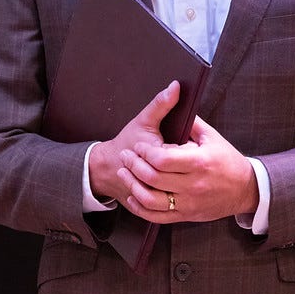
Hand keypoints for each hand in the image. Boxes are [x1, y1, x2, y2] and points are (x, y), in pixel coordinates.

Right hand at [88, 80, 179, 202]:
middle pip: (185, 174)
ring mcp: (155, 195)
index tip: (185, 142)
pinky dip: (175, 196)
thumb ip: (161, 104)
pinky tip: (176, 184)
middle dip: (186, 166)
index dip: (187, 147)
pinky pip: (169, 206)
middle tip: (184, 157)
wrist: (107, 168)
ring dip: (183, 182)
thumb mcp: (144, 121)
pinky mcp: (153, 206)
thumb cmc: (126, 143)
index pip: (183, 154)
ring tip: (181, 170)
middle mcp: (157, 179)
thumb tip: (177, 87)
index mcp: (156, 155)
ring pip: (179, 192)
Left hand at [116, 116, 259, 222]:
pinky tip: (133, 195)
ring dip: (133, 185)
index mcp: (200, 162)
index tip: (139, 146)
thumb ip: (192, 122)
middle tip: (125, 156)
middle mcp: (193, 185)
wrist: (246, 189)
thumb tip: (174, 101)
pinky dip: (140, 207)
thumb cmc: (228, 161)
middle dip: (134, 165)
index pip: (163, 159)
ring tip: (125, 173)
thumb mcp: (213, 137)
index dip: (145, 152)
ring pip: (151, 200)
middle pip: (153, 178)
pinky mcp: (186, 215)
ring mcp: (188, 202)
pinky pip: (157, 216)